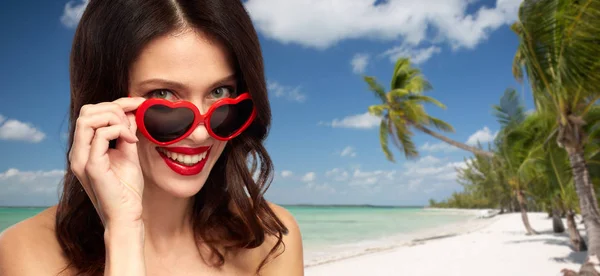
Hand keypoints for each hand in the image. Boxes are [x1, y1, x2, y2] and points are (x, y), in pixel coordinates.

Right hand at [69, 97, 146, 227]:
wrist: (126, 216)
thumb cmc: (127, 190)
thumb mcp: (129, 155)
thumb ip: (126, 134)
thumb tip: (131, 114)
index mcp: (85, 148)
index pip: (91, 113)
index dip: (116, 103)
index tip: (138, 104)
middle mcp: (79, 152)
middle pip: (86, 111)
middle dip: (114, 107)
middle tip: (135, 119)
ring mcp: (82, 159)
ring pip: (88, 119)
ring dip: (115, 117)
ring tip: (131, 132)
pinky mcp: (91, 166)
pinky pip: (100, 135)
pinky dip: (119, 130)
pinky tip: (132, 141)